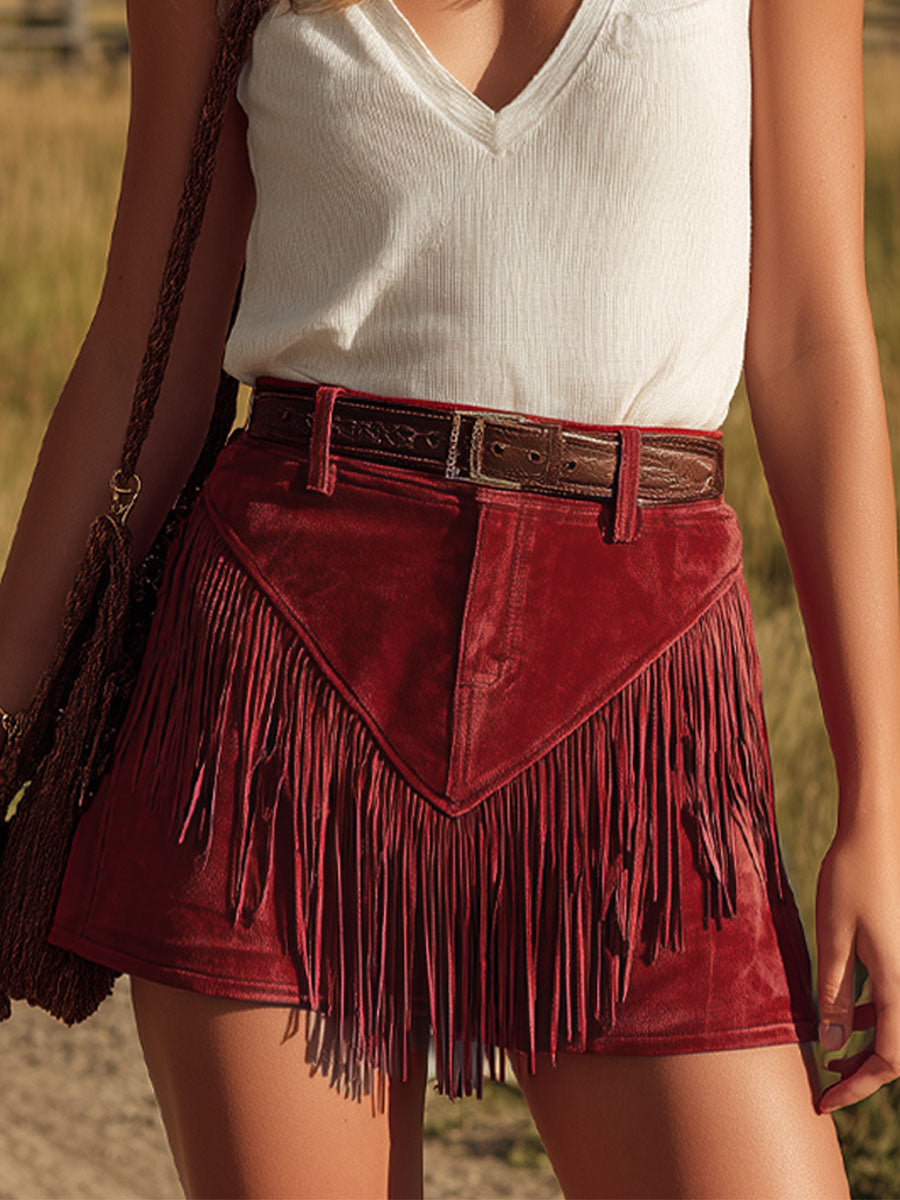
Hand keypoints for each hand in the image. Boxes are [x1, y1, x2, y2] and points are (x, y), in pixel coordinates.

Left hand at [815, 809, 899, 1112]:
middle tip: (826, 1083)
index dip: (857, 1086)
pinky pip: (892, 998)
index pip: (889, 1060)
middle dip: (863, 1072)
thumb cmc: (851, 880)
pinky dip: (870, 1014)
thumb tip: (831, 1045)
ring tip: (830, 1050)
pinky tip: (843, 1011)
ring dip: (866, 1044)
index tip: (825, 1101)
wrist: (875, 834)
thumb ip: (831, 993)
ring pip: (895, 1024)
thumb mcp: (832, 939)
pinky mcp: (898, 952)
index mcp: (899, 984)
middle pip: (898, 1049)